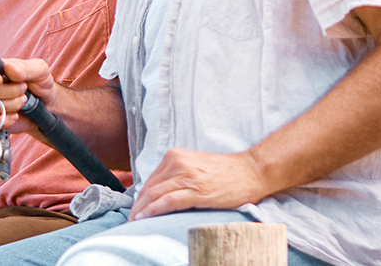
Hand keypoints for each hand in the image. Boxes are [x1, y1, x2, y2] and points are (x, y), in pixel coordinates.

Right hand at [0, 58, 57, 134]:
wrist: (46, 104)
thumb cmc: (39, 82)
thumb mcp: (39, 69)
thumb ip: (25, 68)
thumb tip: (8, 68)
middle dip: (8, 91)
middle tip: (23, 88)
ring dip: (10, 104)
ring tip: (22, 100)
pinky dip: (5, 119)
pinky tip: (15, 115)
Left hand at [129, 147, 267, 220]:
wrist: (250, 171)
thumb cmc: (224, 172)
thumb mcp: (194, 166)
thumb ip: (176, 175)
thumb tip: (158, 193)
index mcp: (175, 156)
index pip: (150, 180)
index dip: (140, 197)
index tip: (135, 210)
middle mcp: (177, 162)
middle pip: (149, 187)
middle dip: (137, 206)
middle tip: (131, 221)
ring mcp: (187, 176)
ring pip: (155, 194)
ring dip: (141, 211)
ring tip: (135, 224)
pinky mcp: (197, 190)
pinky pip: (168, 201)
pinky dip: (154, 210)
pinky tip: (145, 218)